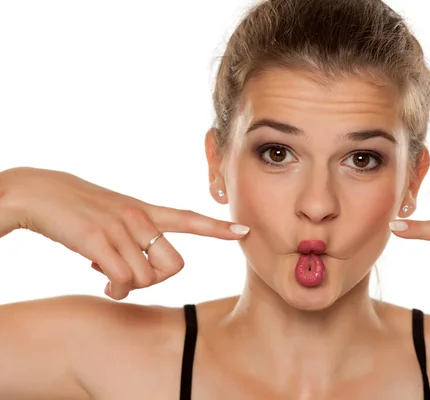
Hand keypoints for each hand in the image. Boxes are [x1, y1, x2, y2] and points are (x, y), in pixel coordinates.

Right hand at [0, 167, 248, 299]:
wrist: (39, 193)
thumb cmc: (80, 210)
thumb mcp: (115, 216)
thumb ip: (134, 241)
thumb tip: (137, 278)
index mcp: (146, 211)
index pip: (190, 219)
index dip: (218, 228)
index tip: (245, 232)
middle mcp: (139, 217)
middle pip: (174, 266)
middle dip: (156, 279)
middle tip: (132, 274)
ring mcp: (120, 228)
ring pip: (145, 278)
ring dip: (127, 286)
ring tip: (106, 271)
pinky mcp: (98, 240)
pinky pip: (121, 281)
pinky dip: (113, 288)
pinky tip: (98, 276)